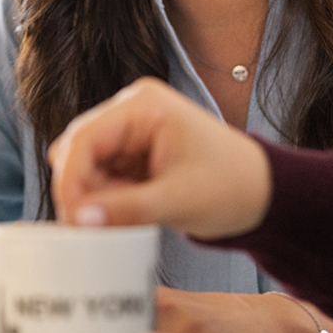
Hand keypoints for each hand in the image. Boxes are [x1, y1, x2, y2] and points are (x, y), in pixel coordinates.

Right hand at [47, 77, 270, 239]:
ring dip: (93, 195)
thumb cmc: (232, 187)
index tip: (70, 218)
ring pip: (86, 163)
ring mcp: (130, 129)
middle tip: (87, 227)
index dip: (70, 179)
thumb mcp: (177, 201)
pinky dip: (106, 197)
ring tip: (119, 220)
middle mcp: (131, 109)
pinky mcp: (132, 150)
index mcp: (144, 105)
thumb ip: (126, 209)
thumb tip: (79, 219)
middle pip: (78, 147)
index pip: (86, 137)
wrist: (261, 193)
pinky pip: (101, 173)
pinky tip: (125, 214)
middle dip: (79, 188)